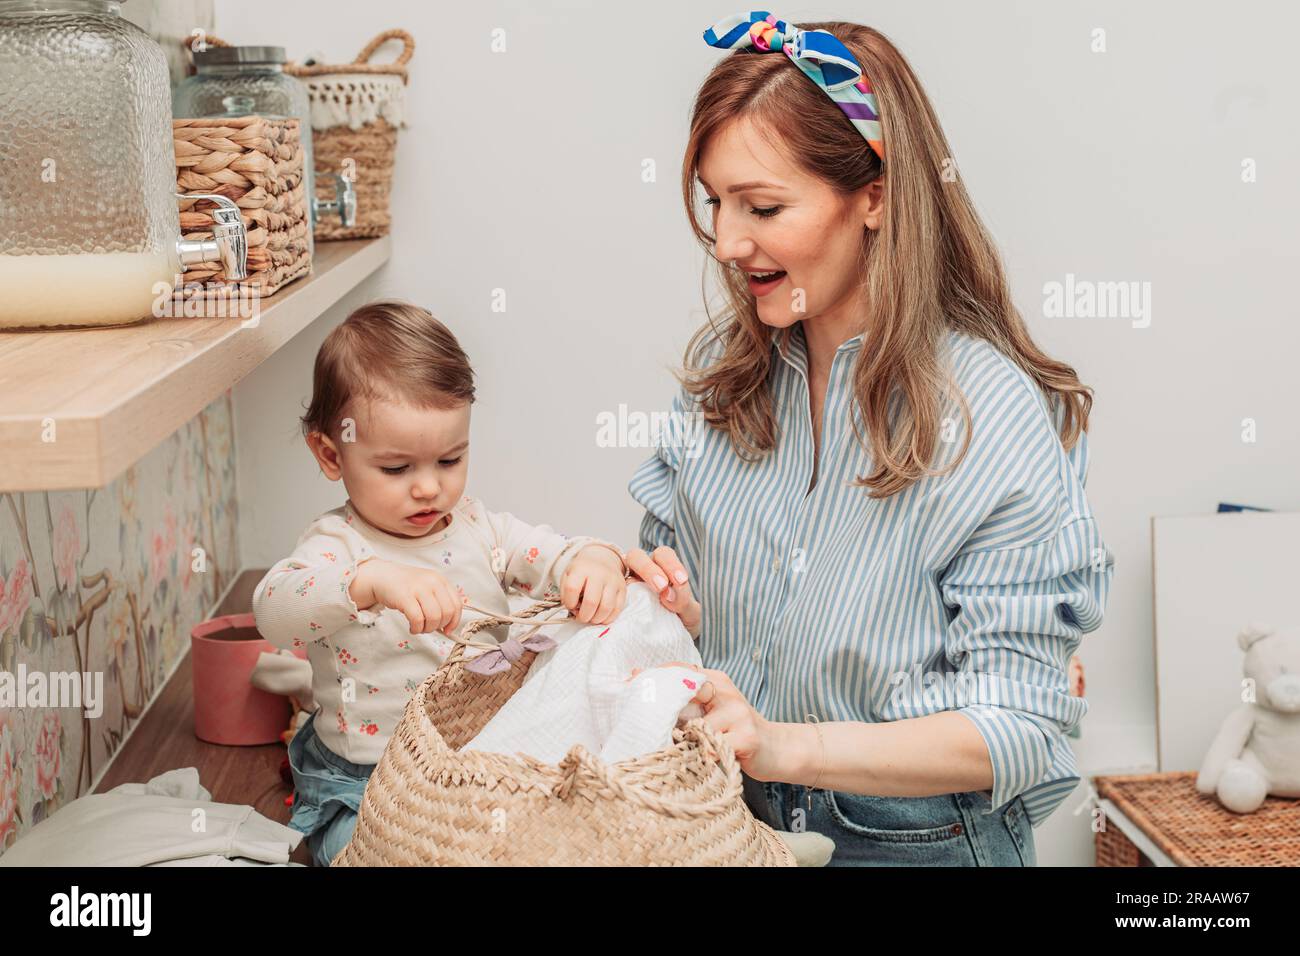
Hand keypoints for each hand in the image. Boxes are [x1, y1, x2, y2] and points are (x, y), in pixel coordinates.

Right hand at [350, 558, 462, 636]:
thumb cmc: (406, 586)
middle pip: (447, 613)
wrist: (382, 576)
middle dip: (439, 626)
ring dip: (427, 629)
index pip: (457, 604)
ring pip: (434, 617)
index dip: (454, 621)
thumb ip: (440, 601)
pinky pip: (417, 619)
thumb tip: (448, 626)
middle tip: (429, 628)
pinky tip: (412, 628)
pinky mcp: (405, 597)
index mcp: (441, 580)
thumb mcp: (428, 587)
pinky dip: (416, 628)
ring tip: (419, 628)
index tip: (448, 630)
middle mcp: (432, 582)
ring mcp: (419, 588)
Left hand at [560, 546, 626, 624]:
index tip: (570, 606)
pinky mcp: (622, 589)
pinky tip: (601, 617)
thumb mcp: (568, 575)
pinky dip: (608, 618)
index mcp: (581, 569)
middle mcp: (599, 573)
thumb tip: (573, 610)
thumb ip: (566, 593)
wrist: (602, 557)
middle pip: (591, 601)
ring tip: (591, 618)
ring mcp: (613, 581)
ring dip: (596, 619)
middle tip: (581, 617)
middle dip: (584, 616)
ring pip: (606, 607)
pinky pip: (617, 609)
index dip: (569, 602)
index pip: (572, 588)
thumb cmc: (583, 570)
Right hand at [622, 546, 701, 637]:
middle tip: (661, 587)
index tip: (681, 581)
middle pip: (637, 556)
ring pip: (620, 574)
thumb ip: (684, 600)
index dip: (671, 564)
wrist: (672, 644)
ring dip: (630, 583)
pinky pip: (611, 596)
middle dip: (649, 569)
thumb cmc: (682, 621)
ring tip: (642, 599)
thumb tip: (667, 594)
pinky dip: (616, 600)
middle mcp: (642, 573)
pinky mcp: (616, 604)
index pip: (663, 555)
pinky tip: (628, 612)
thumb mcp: (690, 612)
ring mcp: (626, 587)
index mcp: (663, 568)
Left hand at [643, 663, 783, 780]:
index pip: (679, 670)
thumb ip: (687, 704)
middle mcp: (725, 691)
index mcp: (716, 680)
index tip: (628, 684)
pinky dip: (702, 755)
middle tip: (642, 721)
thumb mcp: (712, 711)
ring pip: (695, 726)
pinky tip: (704, 760)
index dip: (653, 676)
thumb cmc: (736, 732)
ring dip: (684, 741)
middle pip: (684, 691)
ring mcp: (737, 712)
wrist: (779, 749)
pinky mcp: (746, 736)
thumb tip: (646, 698)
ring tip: (682, 750)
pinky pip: (712, 747)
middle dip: (661, 708)